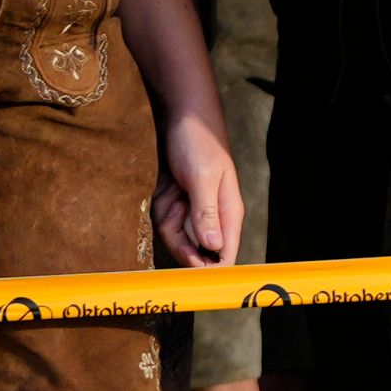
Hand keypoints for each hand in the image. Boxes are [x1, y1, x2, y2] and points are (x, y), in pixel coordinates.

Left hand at [151, 102, 243, 267]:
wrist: (182, 116)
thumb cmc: (198, 142)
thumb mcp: (201, 177)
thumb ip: (206, 212)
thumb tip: (214, 246)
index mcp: (228, 214)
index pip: (226, 257)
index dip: (209, 271)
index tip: (188, 274)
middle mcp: (214, 217)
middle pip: (195, 252)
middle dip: (177, 239)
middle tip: (174, 211)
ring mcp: (196, 211)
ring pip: (176, 235)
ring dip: (167, 217)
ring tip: (172, 190)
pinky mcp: (180, 204)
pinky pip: (166, 219)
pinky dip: (162, 206)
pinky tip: (167, 188)